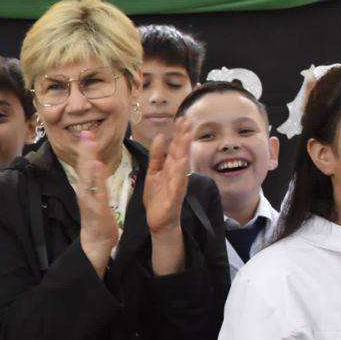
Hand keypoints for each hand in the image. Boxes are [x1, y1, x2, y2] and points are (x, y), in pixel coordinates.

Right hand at [73, 130, 120, 273]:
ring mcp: (89, 199)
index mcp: (86, 187)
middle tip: (85, 133)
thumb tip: (95, 164)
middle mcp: (84, 191)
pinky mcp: (97, 208)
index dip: (85, 150)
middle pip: (83, 168)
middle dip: (84, 150)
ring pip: (88, 177)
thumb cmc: (98, 218)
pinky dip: (96, 179)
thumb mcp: (96, 196)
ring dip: (88, 160)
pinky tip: (97, 167)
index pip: (85, 166)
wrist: (96, 241)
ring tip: (89, 144)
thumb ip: (95, 181)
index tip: (86, 133)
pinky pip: (96, 191)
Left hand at [142, 119, 191, 235]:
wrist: (158, 221)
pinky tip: (183, 161)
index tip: (181, 118)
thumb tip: (159, 136)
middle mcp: (176, 173)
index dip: (178, 133)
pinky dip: (180, 172)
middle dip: (183, 137)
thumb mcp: (153, 173)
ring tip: (186, 136)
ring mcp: (177, 184)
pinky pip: (178, 183)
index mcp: (170, 167)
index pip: (175, 147)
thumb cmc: (157, 197)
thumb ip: (156, 156)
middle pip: (180, 152)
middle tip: (187, 121)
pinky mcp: (175, 196)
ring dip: (184, 150)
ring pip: (181, 165)